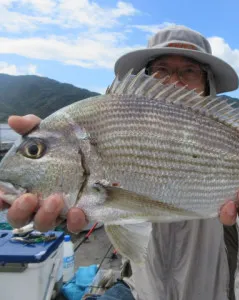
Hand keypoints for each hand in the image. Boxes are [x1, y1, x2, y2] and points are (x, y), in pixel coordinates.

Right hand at [0, 115, 87, 232]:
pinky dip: (73, 223)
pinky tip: (77, 211)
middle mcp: (38, 203)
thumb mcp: (51, 136)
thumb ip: (32, 128)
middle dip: (20, 211)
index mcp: (25, 186)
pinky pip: (73, 227)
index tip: (1, 195)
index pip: (4, 199)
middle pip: (19, 218)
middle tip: (30, 197)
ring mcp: (58, 212)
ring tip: (55, 199)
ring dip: (46, 215)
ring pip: (44, 225)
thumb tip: (15, 120)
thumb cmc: (67, 149)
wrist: (100, 155)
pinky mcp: (78, 216)